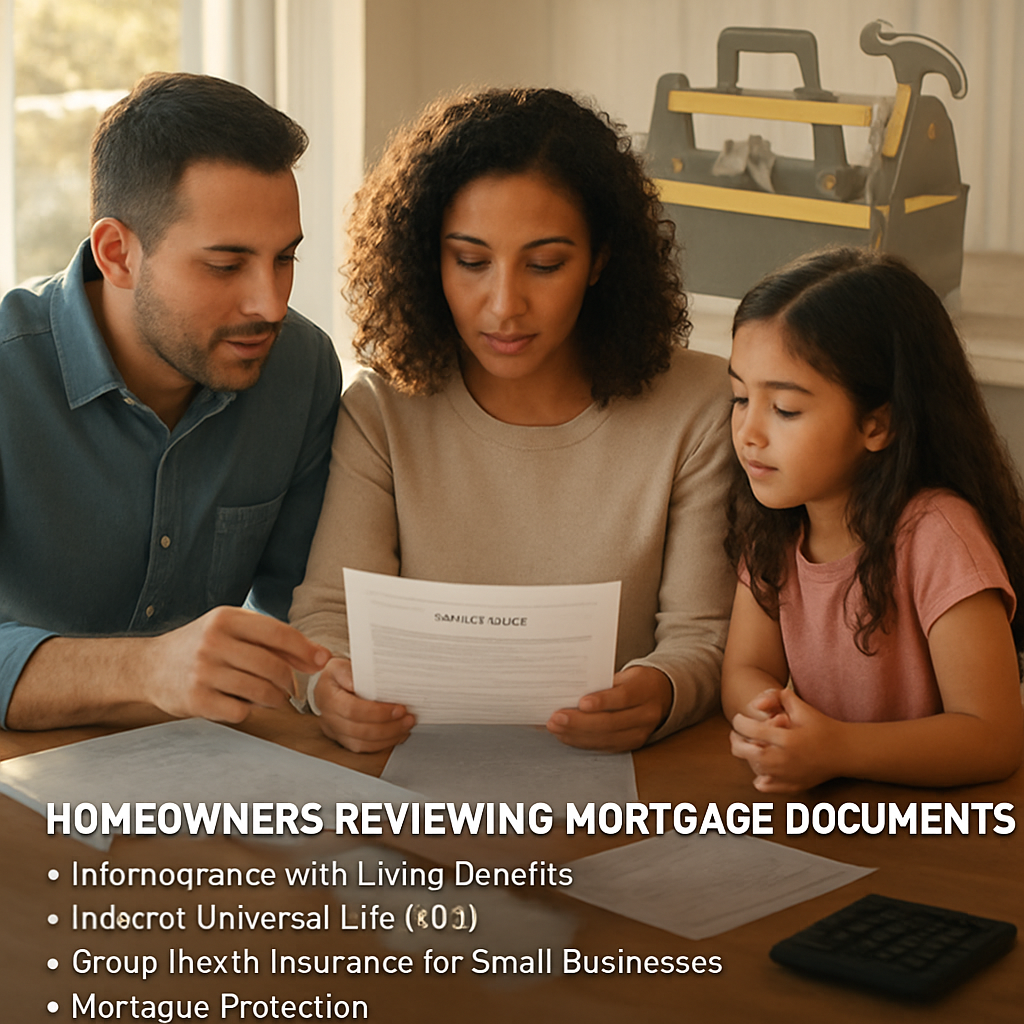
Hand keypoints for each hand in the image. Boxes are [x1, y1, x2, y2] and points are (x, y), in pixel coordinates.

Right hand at [142, 606, 330, 722]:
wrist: (148, 667)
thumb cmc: (203, 647)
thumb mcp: (232, 630)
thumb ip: (273, 640)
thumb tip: (319, 657)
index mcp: (226, 618)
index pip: (279, 633)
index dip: (306, 649)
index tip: (322, 661)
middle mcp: (213, 642)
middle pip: (273, 667)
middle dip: (290, 681)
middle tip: (290, 687)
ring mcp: (203, 672)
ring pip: (261, 692)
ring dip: (274, 699)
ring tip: (270, 696)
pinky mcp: (195, 700)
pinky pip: (240, 712)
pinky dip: (248, 711)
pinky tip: (240, 703)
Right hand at [312, 657, 415, 752]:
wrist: (330, 685)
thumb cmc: (338, 674)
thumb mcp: (340, 665)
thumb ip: (349, 672)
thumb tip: (359, 683)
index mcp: (328, 697)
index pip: (353, 710)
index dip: (377, 713)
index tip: (399, 709)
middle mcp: (329, 718)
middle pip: (360, 730)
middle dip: (389, 727)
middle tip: (408, 719)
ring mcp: (335, 731)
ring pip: (362, 743)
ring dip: (388, 737)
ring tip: (406, 726)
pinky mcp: (344, 740)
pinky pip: (364, 748)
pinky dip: (383, 743)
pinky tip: (397, 735)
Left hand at [546, 665, 672, 752]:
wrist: (660, 696)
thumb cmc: (635, 682)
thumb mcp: (625, 675)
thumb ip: (602, 683)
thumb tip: (567, 690)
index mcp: (644, 691)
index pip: (623, 698)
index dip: (602, 701)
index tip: (581, 702)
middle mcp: (645, 715)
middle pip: (611, 723)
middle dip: (579, 723)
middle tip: (556, 718)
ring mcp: (639, 733)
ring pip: (605, 738)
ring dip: (576, 735)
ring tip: (555, 728)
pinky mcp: (630, 745)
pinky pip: (603, 747)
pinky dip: (581, 742)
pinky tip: (565, 736)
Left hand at [729, 686, 841, 791]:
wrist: (844, 752)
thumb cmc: (821, 727)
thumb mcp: (802, 708)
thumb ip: (778, 697)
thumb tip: (755, 703)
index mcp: (787, 738)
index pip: (749, 730)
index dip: (739, 722)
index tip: (740, 719)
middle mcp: (784, 759)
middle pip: (744, 752)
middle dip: (736, 740)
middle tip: (738, 733)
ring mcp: (787, 776)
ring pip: (752, 767)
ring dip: (748, 756)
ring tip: (751, 745)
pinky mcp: (791, 787)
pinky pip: (763, 784)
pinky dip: (759, 775)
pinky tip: (764, 764)